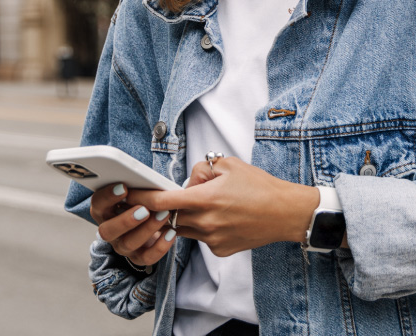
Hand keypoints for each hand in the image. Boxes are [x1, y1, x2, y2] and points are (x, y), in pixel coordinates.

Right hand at [91, 183, 176, 267]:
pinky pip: (147, 258)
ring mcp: (123, 246)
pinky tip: (172, 232)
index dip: (107, 197)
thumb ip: (141, 183)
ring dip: (147, 229)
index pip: (97, 204)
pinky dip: (160, 247)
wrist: (158, 222)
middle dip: (125, 220)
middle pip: (106, 231)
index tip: (123, 187)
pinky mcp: (139, 257)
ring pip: (128, 243)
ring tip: (164, 215)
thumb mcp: (141, 190)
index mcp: (105, 210)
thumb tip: (152, 176)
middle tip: (144, 209)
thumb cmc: (146, 200)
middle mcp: (110, 230)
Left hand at [141, 157, 319, 256]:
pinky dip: (203, 228)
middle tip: (176, 196)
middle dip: (168, 207)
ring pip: (184, 228)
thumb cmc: (260, 186)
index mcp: (205, 199)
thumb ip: (203, 170)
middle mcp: (205, 222)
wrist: (285, 213)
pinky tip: (223, 218)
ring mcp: (212, 239)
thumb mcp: (230, 166)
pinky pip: (200, 238)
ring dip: (186, 217)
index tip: (129, 194)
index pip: (162, 202)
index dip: (142, 198)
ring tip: (209, 204)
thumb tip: (189, 179)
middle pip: (170, 217)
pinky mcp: (219, 250)